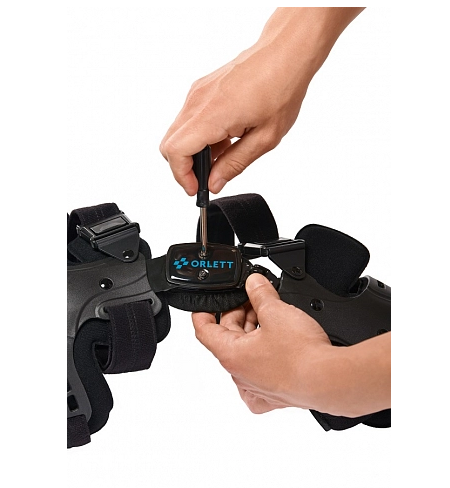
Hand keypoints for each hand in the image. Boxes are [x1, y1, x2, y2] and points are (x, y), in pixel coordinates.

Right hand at [160, 8, 364, 195]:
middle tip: (205, 179)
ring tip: (221, 156)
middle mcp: (197, 101)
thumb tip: (214, 183)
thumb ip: (234, 164)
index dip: (182, 176)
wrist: (285, 52)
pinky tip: (223, 139)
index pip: (176, 152)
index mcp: (212, 115)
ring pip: (178, 133)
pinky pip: (189, 120)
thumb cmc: (282, 88)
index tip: (196, 188)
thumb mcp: (265, 138)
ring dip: (193, 151)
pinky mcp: (201, 89)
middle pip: (169, 145)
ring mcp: (197, 93)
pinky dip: (198, 136)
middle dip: (184, 167)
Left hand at [193, 273, 331, 413]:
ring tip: (269, 314)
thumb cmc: (301, 354)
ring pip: (246, 354)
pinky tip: (274, 346)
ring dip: (253, 333)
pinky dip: (264, 357)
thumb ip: (260, 293)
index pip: (204, 331)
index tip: (205, 303)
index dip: (202, 312)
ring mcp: (257, 387)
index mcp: (231, 355)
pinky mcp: (276, 395)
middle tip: (251, 298)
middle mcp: (240, 375)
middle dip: (238, 315)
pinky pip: (262, 375)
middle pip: (228, 339)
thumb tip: (254, 282)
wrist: (330, 381)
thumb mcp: (276, 311)